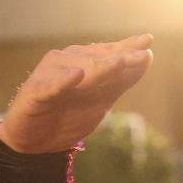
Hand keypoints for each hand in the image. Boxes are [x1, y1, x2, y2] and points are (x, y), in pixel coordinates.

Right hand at [0, 35, 154, 155]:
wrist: (33, 141)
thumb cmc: (67, 115)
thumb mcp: (100, 99)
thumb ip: (121, 81)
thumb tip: (148, 57)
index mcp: (83, 63)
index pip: (108, 54)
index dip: (128, 47)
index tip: (149, 40)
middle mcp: (67, 63)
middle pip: (98, 61)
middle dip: (120, 57)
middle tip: (142, 54)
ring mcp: (50, 76)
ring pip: (79, 70)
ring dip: (98, 66)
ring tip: (119, 62)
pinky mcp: (35, 93)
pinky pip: (51, 86)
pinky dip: (63, 81)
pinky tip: (76, 75)